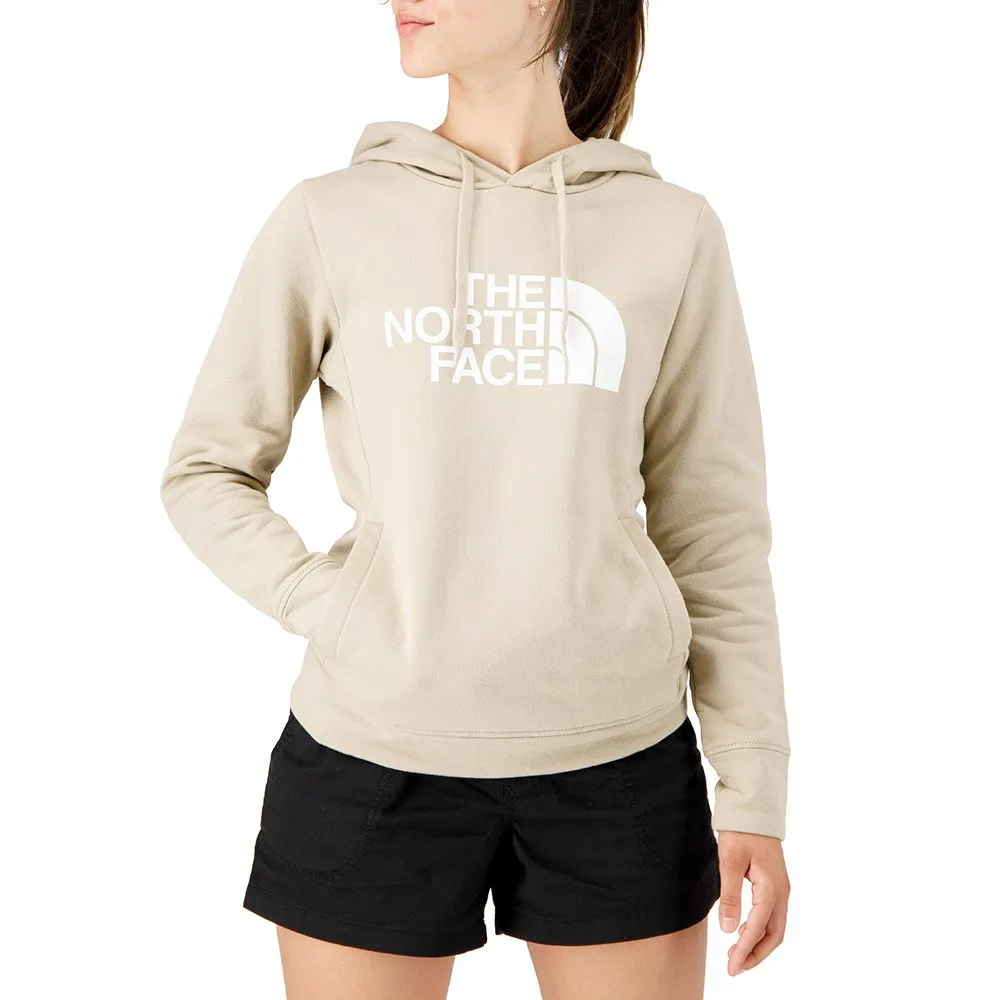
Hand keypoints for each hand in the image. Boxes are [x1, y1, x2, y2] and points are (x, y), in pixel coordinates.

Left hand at [717, 830, 789, 975]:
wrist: (754, 808)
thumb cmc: (741, 831)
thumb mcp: (729, 862)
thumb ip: (730, 897)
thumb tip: (729, 930)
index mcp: (771, 888)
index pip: (758, 927)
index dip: (745, 950)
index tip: (732, 967)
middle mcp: (781, 891)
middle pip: (774, 934)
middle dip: (756, 954)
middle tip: (735, 967)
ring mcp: (781, 887)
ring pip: (775, 926)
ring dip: (759, 943)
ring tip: (737, 955)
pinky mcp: (776, 883)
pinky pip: (773, 915)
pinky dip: (762, 929)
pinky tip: (745, 931)